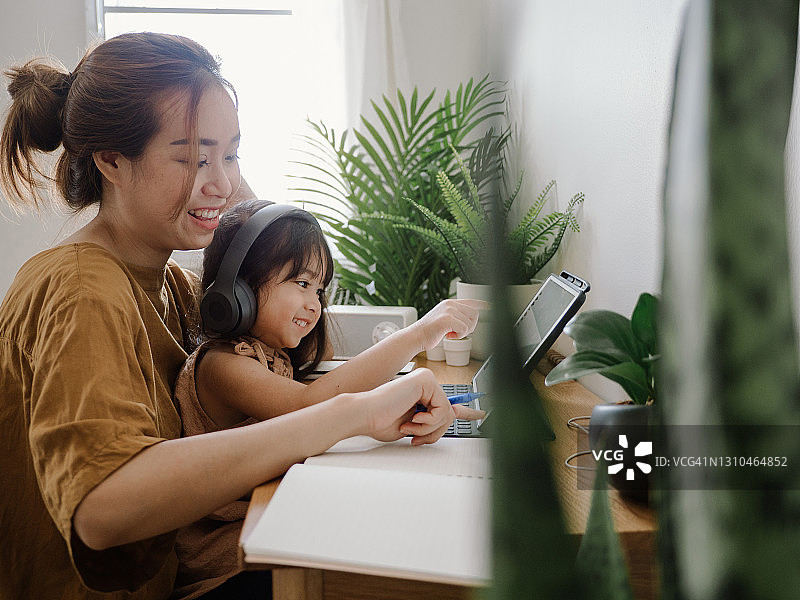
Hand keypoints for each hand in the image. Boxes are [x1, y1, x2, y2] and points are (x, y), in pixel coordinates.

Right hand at [360, 368, 484, 445]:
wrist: (366, 415)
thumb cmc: (381, 421)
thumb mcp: (413, 426)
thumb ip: (431, 423)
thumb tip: (451, 418)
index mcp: (423, 394)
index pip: (449, 403)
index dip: (467, 411)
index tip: (482, 414)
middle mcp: (426, 383)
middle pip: (449, 414)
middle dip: (434, 432)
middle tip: (415, 436)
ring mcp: (427, 379)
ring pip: (447, 413)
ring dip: (429, 428)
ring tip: (410, 427)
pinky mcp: (426, 380)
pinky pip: (442, 409)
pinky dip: (429, 421)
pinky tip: (413, 418)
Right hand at [411, 299, 487, 352]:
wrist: (416, 336)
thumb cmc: (429, 331)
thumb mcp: (443, 319)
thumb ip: (455, 316)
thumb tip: (471, 319)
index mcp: (449, 303)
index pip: (470, 301)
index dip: (481, 304)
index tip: (489, 305)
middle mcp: (450, 304)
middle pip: (474, 315)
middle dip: (469, 327)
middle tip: (457, 332)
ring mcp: (448, 310)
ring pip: (469, 324)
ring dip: (462, 332)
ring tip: (449, 332)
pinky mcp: (447, 319)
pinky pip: (463, 330)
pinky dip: (458, 336)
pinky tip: (447, 335)